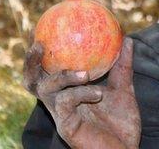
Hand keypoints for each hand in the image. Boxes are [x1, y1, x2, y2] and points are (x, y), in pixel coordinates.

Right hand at [23, 38, 140, 148]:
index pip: (46, 71)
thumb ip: (123, 66)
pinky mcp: (65, 127)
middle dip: (30, 61)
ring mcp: (60, 115)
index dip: (38, 53)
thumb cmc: (121, 124)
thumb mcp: (123, 90)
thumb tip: (128, 39)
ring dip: (63, 76)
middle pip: (32, 81)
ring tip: (84, 73)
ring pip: (45, 89)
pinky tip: (97, 93)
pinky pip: (65, 104)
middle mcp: (59, 103)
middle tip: (39, 45)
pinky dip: (80, 94)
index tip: (41, 30)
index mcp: (67, 92)